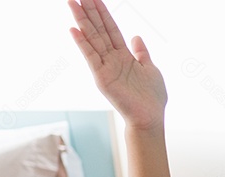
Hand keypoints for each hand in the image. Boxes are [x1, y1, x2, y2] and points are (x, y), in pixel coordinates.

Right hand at [68, 0, 166, 129]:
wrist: (150, 117)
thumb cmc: (152, 97)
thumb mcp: (150, 69)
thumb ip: (141, 52)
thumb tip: (136, 36)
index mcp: (124, 55)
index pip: (111, 29)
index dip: (103, 13)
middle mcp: (112, 58)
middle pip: (99, 30)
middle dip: (89, 11)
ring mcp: (106, 67)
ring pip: (92, 39)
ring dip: (82, 21)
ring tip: (72, 3)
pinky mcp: (102, 77)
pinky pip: (91, 57)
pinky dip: (82, 44)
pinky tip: (74, 30)